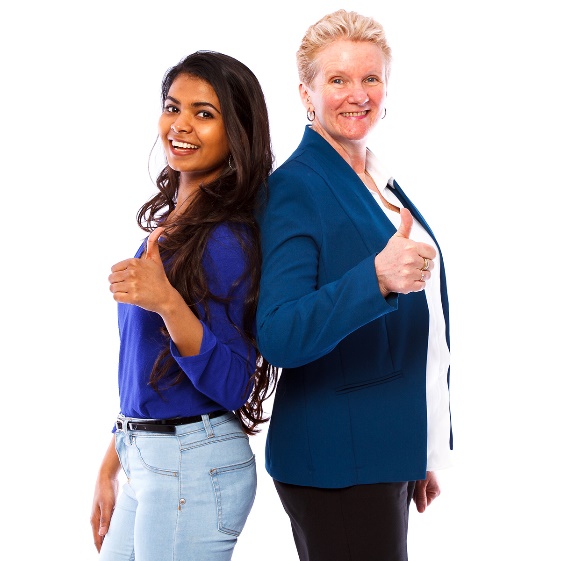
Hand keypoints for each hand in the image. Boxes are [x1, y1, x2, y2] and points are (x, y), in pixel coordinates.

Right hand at [90, 437, 120, 551]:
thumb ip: (105, 519)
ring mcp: (102, 514)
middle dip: (103, 546)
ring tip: (114, 547)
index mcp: (94, 520)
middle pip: (100, 537)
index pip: (97, 539)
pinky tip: (117, 532)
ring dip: (108, 538)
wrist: (106, 476)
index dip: (100, 549)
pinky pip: (109, 523)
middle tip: (111, 555)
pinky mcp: (107, 509)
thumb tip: (102, 535)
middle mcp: (97, 519)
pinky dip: (111, 529)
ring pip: (104, 530)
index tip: (105, 557)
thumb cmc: (106, 490)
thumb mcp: (107, 504)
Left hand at [109, 226, 179, 313]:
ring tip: (130, 291)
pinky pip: (116, 297)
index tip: (131, 277)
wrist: (166, 298)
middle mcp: (132, 272)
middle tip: (131, 286)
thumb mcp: (156, 260)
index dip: (120, 274)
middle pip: (111, 278)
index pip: (114, 269)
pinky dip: (120, 299)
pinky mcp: (133, 297)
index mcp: (134, 262)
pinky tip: (130, 297)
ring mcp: (133, 285)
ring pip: (112, 288)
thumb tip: (161, 228)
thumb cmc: (159, 278)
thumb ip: (153, 244)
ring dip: (119, 291)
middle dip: (118, 283)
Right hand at [374, 208, 436, 296]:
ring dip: (420, 275)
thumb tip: (404, 209)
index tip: (417, 256)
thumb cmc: (389, 255)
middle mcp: (411, 260)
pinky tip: (408, 279)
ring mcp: (409, 273)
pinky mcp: (408, 285)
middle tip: (411, 265)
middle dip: (423, 265)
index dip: (426, 255)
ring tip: (409, 272)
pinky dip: (417, 284)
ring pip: (427, 275)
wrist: (376, 274)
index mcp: (411, 247)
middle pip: (431, 264)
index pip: (432, 253)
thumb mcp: (397, 238)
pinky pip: (422, 285)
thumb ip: (405, 224)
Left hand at [413, 471, 439, 512]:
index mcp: (436, 492)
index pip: (425, 503)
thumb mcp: (421, 485)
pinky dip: (416, 485)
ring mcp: (431, 486)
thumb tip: (421, 511)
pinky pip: (419, 488)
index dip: (418, 499)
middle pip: (422, 498)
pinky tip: (415, 480)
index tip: (414, 490)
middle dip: (416, 493)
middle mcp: (434, 490)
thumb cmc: (423, 470)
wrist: (422, 458)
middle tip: (414, 484)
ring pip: (420, 493)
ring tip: (415, 480)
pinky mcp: (427, 482)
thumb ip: (421, 498)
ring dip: (415, 488)